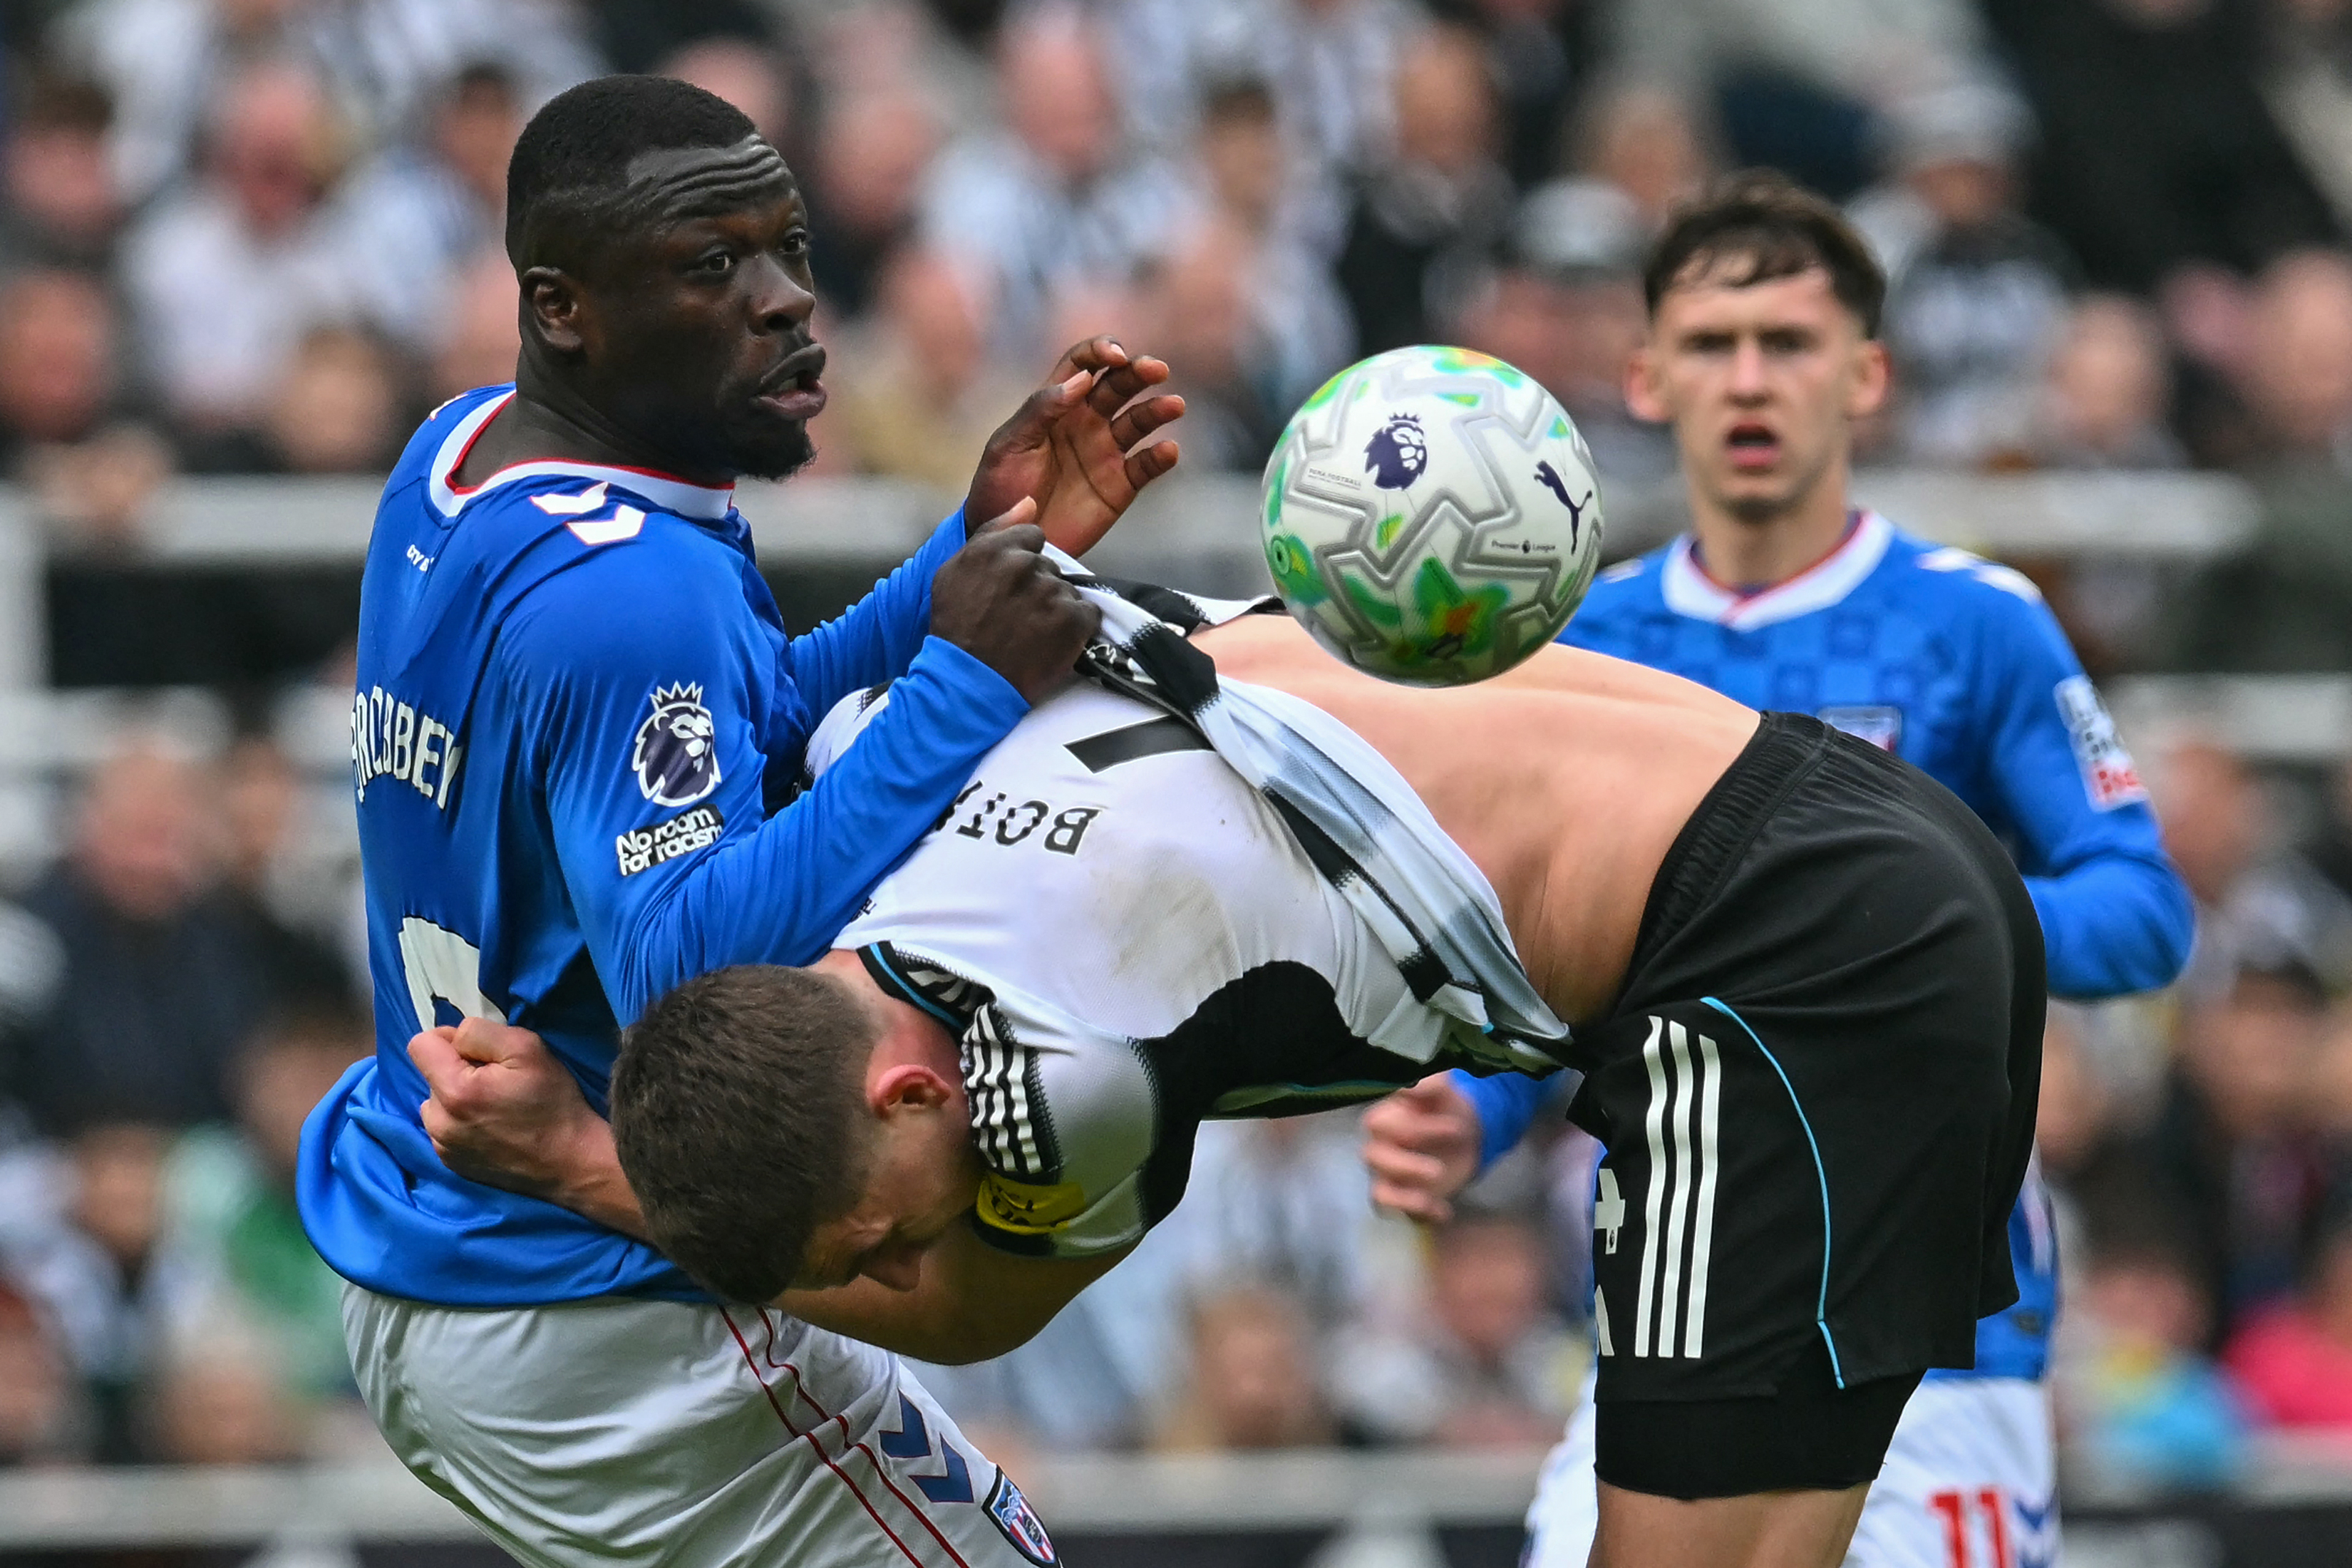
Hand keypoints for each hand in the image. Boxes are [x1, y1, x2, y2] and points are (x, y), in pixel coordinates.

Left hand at [410, 1019, 645, 1236]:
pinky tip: (493, 1127)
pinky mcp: (451, 1163)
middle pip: (431, 1074)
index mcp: (453, 1091)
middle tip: (498, 1082)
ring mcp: (442, 1147)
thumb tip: (453, 1038)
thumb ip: (480, 1032)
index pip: (420, 1045)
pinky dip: (462, 1121)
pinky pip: (444, 1128)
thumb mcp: (527, 1048)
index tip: (483, 1053)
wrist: (572, 1162)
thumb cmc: (553, 1102)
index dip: (451, 1039)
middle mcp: (438, 1122)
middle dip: (458, 1070)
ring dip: (457, 1097)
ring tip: (495, 1107)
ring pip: (435, 1103)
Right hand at [930, 501, 1099, 703]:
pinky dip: (1075, 628)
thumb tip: (1029, 502)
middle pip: (1049, 566)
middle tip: (1019, 616)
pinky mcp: (1073, 622)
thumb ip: (993, 531)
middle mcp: (1026, 565)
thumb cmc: (955, 627)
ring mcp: (1052, 593)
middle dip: (1039, 586)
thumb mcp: (954, 571)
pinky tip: (1051, 642)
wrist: (968, 681)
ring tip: (1032, 633)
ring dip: (1055, 608)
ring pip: (1067, 590)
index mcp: (996, 549)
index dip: (1024, 561)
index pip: (1033, 537)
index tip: (1013, 586)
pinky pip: (1087, 613)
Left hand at [964, 336, 1183, 556]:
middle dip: (1138, 372)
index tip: (1115, 354)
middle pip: (1119, 385)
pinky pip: (1146, 466)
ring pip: (1139, 421)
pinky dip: (1160, 457)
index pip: (1084, 365)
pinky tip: (1167, 450)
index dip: (1101, 351)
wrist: (1008, 539)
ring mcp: (1106, 452)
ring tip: (1173, 405)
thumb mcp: (1009, 444)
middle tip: (1155, 369)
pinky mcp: (1120, 486)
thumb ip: (1041, 409)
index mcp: (1057, 404)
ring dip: (1157, 409)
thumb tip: (1082, 380)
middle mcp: (1086, 421)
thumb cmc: (999, 488)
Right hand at [1361, 1075, 1481, 1223]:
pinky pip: (1398, 1214)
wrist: (1466, 1136)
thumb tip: (1410, 1085)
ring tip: (1434, 1200)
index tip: (1455, 1127)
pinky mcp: (1401, 1199)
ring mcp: (1387, 1176)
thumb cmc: (1446, 1109)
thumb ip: (1430, 1085)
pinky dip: (1418, 1214)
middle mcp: (1378, 1147)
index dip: (1413, 1128)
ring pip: (1379, 1191)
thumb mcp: (1444, 1091)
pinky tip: (1443, 1211)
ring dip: (1406, 1197)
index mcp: (1383, 1118)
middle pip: (1372, 1158)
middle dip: (1406, 1165)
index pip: (1379, 1124)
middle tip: (1439, 1170)